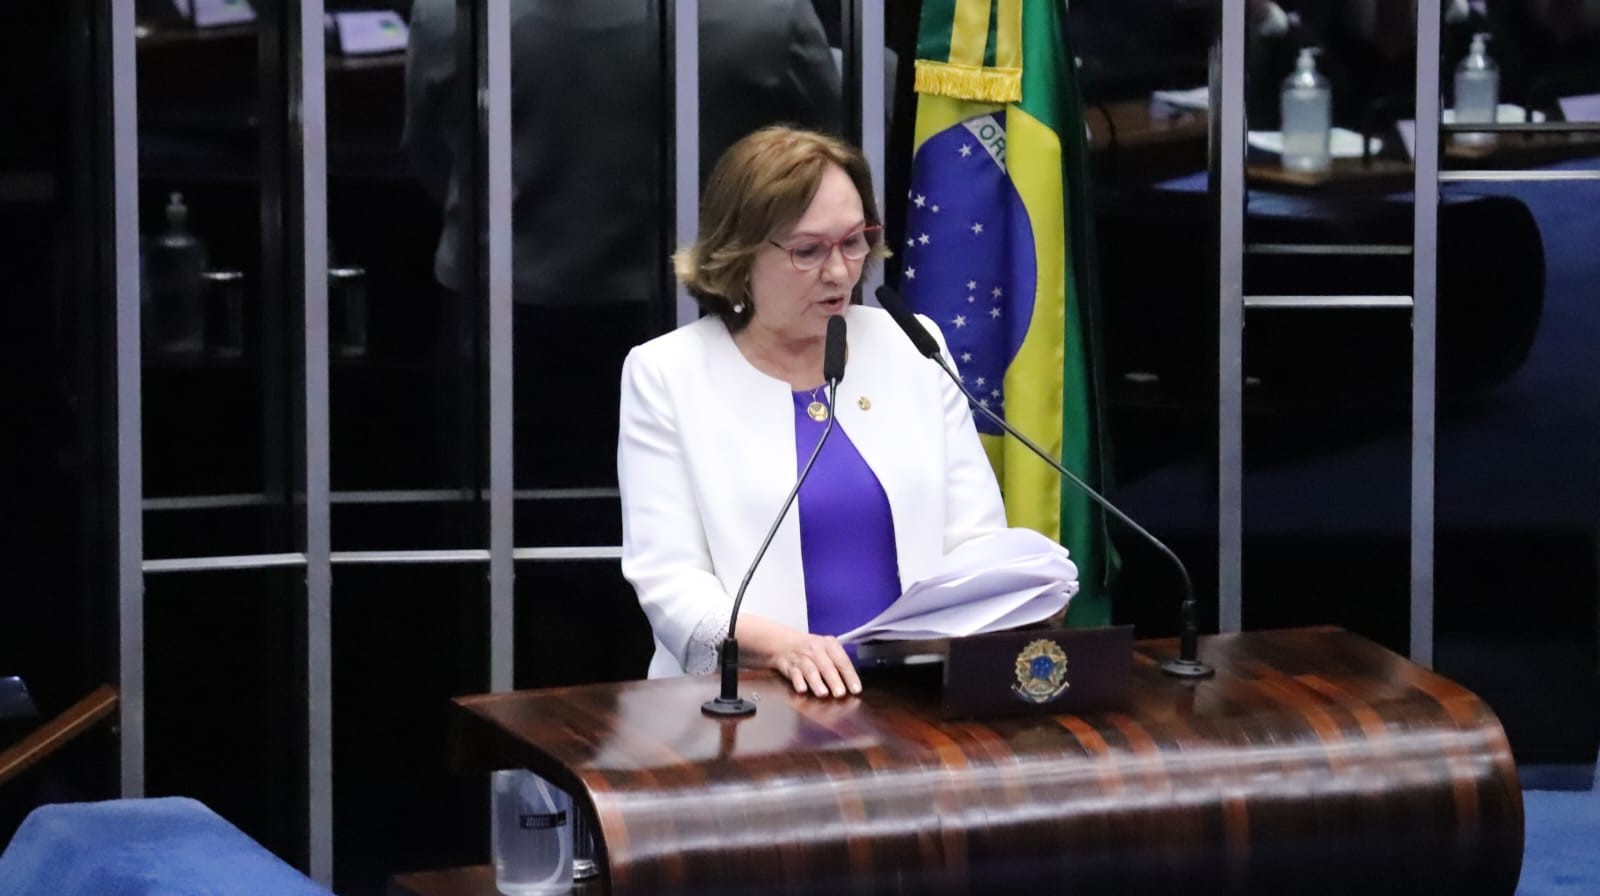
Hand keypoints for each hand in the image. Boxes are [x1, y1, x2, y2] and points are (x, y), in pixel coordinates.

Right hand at [736, 615, 861, 697]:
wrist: (783, 642)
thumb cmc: (810, 649)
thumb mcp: (827, 649)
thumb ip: (839, 664)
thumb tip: (852, 684)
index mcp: (829, 645)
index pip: (843, 661)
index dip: (850, 676)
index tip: (856, 689)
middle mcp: (816, 650)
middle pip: (827, 666)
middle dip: (834, 680)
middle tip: (840, 693)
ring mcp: (802, 657)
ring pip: (810, 670)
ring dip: (817, 682)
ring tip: (823, 693)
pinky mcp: (789, 665)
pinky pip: (794, 674)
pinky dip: (798, 682)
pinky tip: (802, 689)